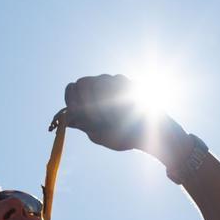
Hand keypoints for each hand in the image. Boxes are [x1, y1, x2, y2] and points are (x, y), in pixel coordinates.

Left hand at [63, 74, 189, 163]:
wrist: (152, 136)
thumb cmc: (124, 136)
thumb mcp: (100, 134)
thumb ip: (84, 126)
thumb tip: (67, 120)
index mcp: (90, 97)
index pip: (72, 89)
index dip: (70, 99)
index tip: (74, 113)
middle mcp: (101, 85)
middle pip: (82, 83)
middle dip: (83, 100)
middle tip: (91, 118)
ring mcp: (116, 82)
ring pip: (99, 84)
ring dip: (101, 105)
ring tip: (112, 121)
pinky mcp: (129, 83)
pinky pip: (117, 87)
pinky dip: (116, 102)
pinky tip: (125, 113)